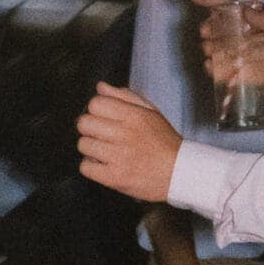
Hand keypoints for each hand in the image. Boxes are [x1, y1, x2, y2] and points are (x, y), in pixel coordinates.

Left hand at [77, 84, 181, 202]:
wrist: (180, 173)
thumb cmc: (163, 141)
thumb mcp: (150, 113)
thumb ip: (125, 97)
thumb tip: (100, 87)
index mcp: (134, 116)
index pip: (95, 103)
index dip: (96, 111)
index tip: (104, 119)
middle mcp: (125, 134)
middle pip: (84, 123)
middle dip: (90, 129)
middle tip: (102, 136)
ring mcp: (119, 157)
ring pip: (83, 144)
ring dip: (91, 148)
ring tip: (105, 152)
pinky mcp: (114, 177)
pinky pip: (85, 167)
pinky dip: (91, 167)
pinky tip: (104, 165)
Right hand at [187, 0, 263, 97]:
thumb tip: (245, 10)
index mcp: (246, 21)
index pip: (225, 7)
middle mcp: (236, 34)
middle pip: (213, 27)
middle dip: (207, 28)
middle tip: (207, 32)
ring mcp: (232, 52)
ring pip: (211, 46)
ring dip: (208, 46)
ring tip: (213, 50)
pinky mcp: (231, 69)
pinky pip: (214, 67)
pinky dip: (210, 66)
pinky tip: (213, 66)